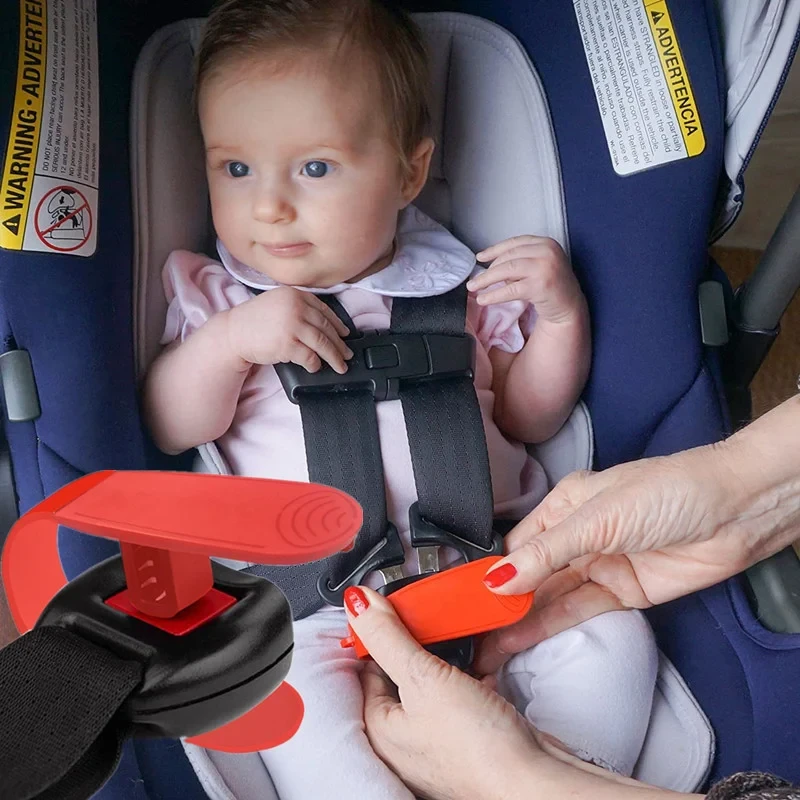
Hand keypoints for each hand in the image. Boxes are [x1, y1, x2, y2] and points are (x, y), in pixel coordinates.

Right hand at [225, 286, 351, 372]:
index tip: (345, 334)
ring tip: (340, 365)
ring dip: (334, 357)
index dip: (338, 324)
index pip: (324, 310)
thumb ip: (298, 307)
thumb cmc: (254, 321)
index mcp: (295, 295)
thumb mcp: (277, 303)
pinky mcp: (287, 344)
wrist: (232, 332)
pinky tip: (316, 367)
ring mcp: (292, 325)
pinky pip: (309, 356)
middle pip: (326, 328)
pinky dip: (315, 364)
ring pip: (322, 343)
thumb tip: (324, 324)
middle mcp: (296, 307)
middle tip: (347, 354)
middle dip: (340, 344)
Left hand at [344, 586, 545, 799]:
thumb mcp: (422, 677)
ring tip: (458, 647)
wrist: (532, 780)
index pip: (368, 664)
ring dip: (448, 662)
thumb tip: (357, 602)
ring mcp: (436, 741)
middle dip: (419, 645)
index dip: (381, 632)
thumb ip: (387, 637)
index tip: (396, 606)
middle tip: (431, 623)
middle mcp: (403, 739)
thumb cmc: (475, 746)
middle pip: (401, 672)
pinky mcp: (468, 738)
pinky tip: (482, 673)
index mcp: (379, 728)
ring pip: (434, 683)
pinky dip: (471, 681)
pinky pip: (461, 697)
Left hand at [466, 236, 582, 323]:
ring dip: (486, 280)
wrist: (569, 306)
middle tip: (474, 280)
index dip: (494, 250)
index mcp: (545, 243)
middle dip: (488, 269)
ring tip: (474, 288)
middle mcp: (546, 251)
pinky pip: (510, 289)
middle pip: (508, 257)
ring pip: (507, 270)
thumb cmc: (552, 285)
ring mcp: (544, 267)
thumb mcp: (539, 264)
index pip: (514, 243)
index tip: (480, 257)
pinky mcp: (540, 285)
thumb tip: (490, 266)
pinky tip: (483, 300)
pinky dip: (494, 295)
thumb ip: (520, 260)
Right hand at [474, 442, 760, 674]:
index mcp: (564, 505)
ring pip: (550, 596)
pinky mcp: (621, 592)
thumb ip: (545, 553)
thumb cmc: (669, 492)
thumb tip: (498, 577)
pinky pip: (578, 611)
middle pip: (530, 574)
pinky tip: (523, 637)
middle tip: (472, 630)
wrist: (735, 512)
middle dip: (502, 601)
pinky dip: (550, 625)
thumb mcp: (596, 517)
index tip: (466, 599)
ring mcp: (599, 565)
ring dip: (521, 619)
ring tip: (489, 644)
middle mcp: (577, 535)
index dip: (491, 572)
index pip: (516, 544)